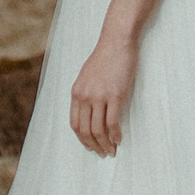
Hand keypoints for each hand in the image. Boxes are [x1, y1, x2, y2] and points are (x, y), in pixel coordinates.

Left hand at [69, 30, 135, 157]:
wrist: (116, 41)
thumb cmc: (105, 57)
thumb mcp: (87, 76)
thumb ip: (86, 92)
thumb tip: (89, 112)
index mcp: (76, 92)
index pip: (75, 123)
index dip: (82, 139)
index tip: (91, 146)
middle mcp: (84, 96)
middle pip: (85, 130)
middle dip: (94, 145)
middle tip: (103, 153)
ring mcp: (99, 96)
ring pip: (98, 129)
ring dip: (105, 144)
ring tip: (112, 150)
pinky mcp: (115, 95)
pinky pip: (112, 122)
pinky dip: (115, 135)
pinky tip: (119, 139)